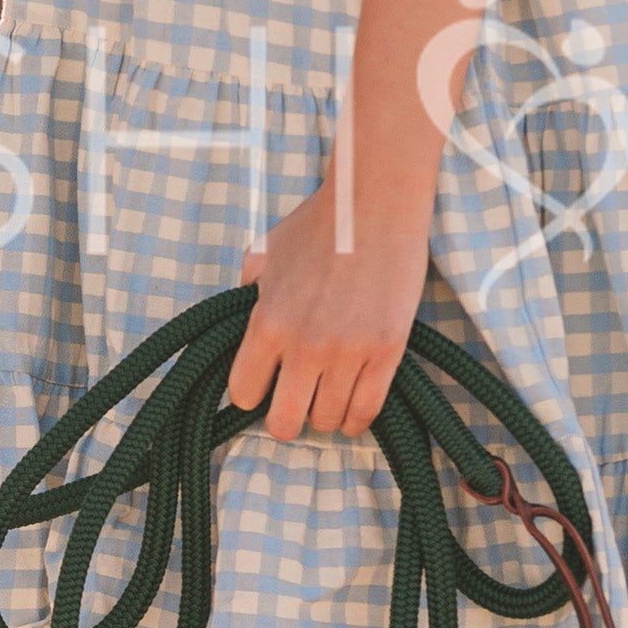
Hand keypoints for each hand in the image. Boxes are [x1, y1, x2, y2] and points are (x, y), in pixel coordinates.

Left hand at [226, 181, 429, 440]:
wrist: (375, 204)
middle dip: (286, 419)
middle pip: (285, 423)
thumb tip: (240, 327)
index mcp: (268, 322)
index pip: (244, 393)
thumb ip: (247, 296)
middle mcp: (304, 345)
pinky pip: (367, 411)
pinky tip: (352, 408)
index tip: (263, 386)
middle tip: (295, 404)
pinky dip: (356, 419)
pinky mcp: (387, 352)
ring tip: (327, 396)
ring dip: (324, 415)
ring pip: (328, 421)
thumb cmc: (318, 225)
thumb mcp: (263, 255)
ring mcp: (348, 351)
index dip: (252, 393)